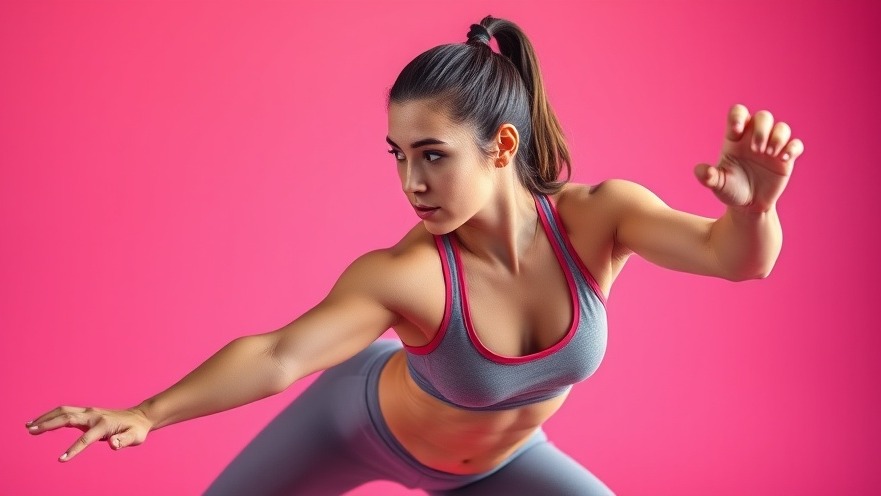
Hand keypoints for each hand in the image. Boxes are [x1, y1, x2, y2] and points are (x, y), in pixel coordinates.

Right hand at [25, 406, 152, 461]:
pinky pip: (66, 412)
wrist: (139, 417)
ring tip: (29, 426)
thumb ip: (124, 441)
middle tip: (31, 431)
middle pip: (67, 417)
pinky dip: (52, 415)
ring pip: (63, 411)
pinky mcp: (86, 413)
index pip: (86, 438)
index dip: (74, 449)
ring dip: (46, 417)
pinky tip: (41, 422)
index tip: (62, 459)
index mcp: (104, 424)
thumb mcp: (135, 437)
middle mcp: (94, 415)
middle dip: (49, 424)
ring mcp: (89, 412)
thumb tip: (114, 444)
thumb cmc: (137, 430)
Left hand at [694, 104, 804, 212]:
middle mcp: (755, 138)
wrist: (749, 206)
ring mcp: (772, 147)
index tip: (737, 130)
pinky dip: (793, 148)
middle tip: (756, 150)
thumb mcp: (717, 185)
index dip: (738, 116)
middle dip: (761, 130)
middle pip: (763, 117)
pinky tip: (784, 159)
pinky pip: (796, 144)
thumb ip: (708, 177)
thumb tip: (699, 170)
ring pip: (782, 127)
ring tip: (769, 154)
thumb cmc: (731, 190)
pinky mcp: (786, 159)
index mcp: (735, 138)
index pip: (738, 113)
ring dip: (778, 137)